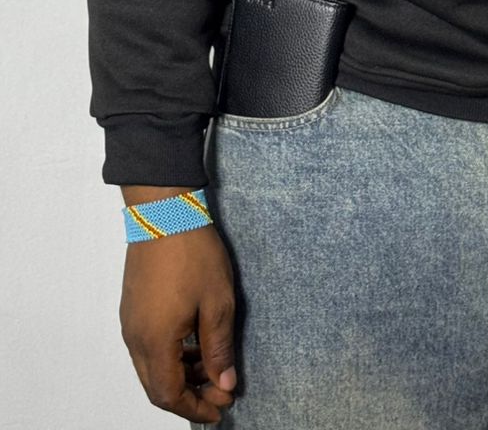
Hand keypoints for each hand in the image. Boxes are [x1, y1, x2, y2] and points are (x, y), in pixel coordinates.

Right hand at [119, 220, 237, 422]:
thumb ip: (219, 348)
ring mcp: (130, 321)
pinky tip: (193, 343)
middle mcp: (135, 338)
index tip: (221, 408)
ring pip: (150, 367)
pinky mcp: (132, 307)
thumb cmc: (193, 253)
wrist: (163, 212)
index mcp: (155, 341)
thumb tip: (224, 384)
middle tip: (219, 392)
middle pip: (156, 387)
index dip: (195, 408)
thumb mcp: (217, 302)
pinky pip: (146, 346)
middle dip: (188, 396)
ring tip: (211, 366)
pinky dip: (169, 355)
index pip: (169, 395)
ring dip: (179, 375)